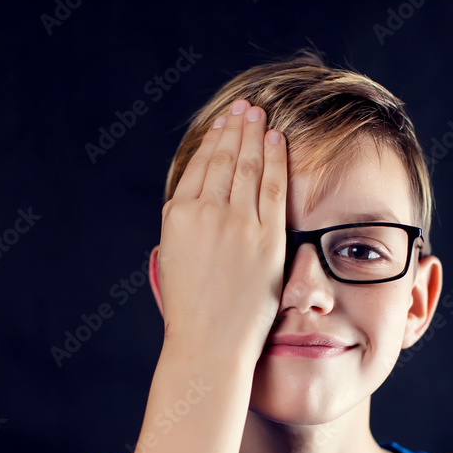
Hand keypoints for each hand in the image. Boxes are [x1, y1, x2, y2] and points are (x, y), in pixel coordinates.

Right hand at [156, 99, 287, 361]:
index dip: (212, 141)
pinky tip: (277, 139)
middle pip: (223, 159)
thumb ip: (186, 229)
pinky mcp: (265, 238)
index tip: (222, 124)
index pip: (198, 167)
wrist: (208, 344)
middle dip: (235, 129)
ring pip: (246, 166)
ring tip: (259, 114)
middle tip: (244, 108)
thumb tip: (197, 207)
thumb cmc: (190, 312)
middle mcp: (204, 213)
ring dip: (254, 135)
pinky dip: (275, 159)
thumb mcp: (175, 260)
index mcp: (177, 217)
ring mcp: (236, 224)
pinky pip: (272, 187)